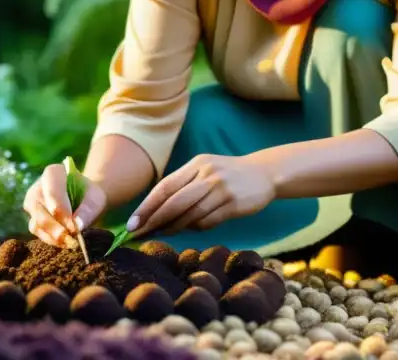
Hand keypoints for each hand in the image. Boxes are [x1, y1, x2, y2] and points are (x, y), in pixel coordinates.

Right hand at [23, 162, 106, 246]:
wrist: (84, 201)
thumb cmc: (89, 196)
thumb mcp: (96, 198)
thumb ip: (89, 209)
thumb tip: (77, 226)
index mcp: (53, 173)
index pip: (52, 191)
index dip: (61, 209)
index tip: (73, 226)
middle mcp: (38, 187)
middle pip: (40, 209)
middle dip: (55, 227)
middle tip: (71, 239)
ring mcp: (32, 205)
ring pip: (36, 223)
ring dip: (53, 236)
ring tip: (71, 242)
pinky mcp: (33, 220)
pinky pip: (38, 233)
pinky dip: (52, 240)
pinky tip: (65, 243)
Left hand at [128, 154, 275, 236]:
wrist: (265, 173)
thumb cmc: (228, 175)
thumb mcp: (206, 170)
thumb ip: (185, 186)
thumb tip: (157, 212)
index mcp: (197, 164)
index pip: (165, 187)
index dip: (146, 206)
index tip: (132, 223)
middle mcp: (207, 174)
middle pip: (173, 202)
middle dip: (153, 220)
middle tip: (138, 234)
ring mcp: (221, 189)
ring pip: (189, 214)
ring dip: (173, 227)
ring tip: (162, 233)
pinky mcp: (233, 204)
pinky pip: (208, 221)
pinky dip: (197, 227)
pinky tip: (192, 228)